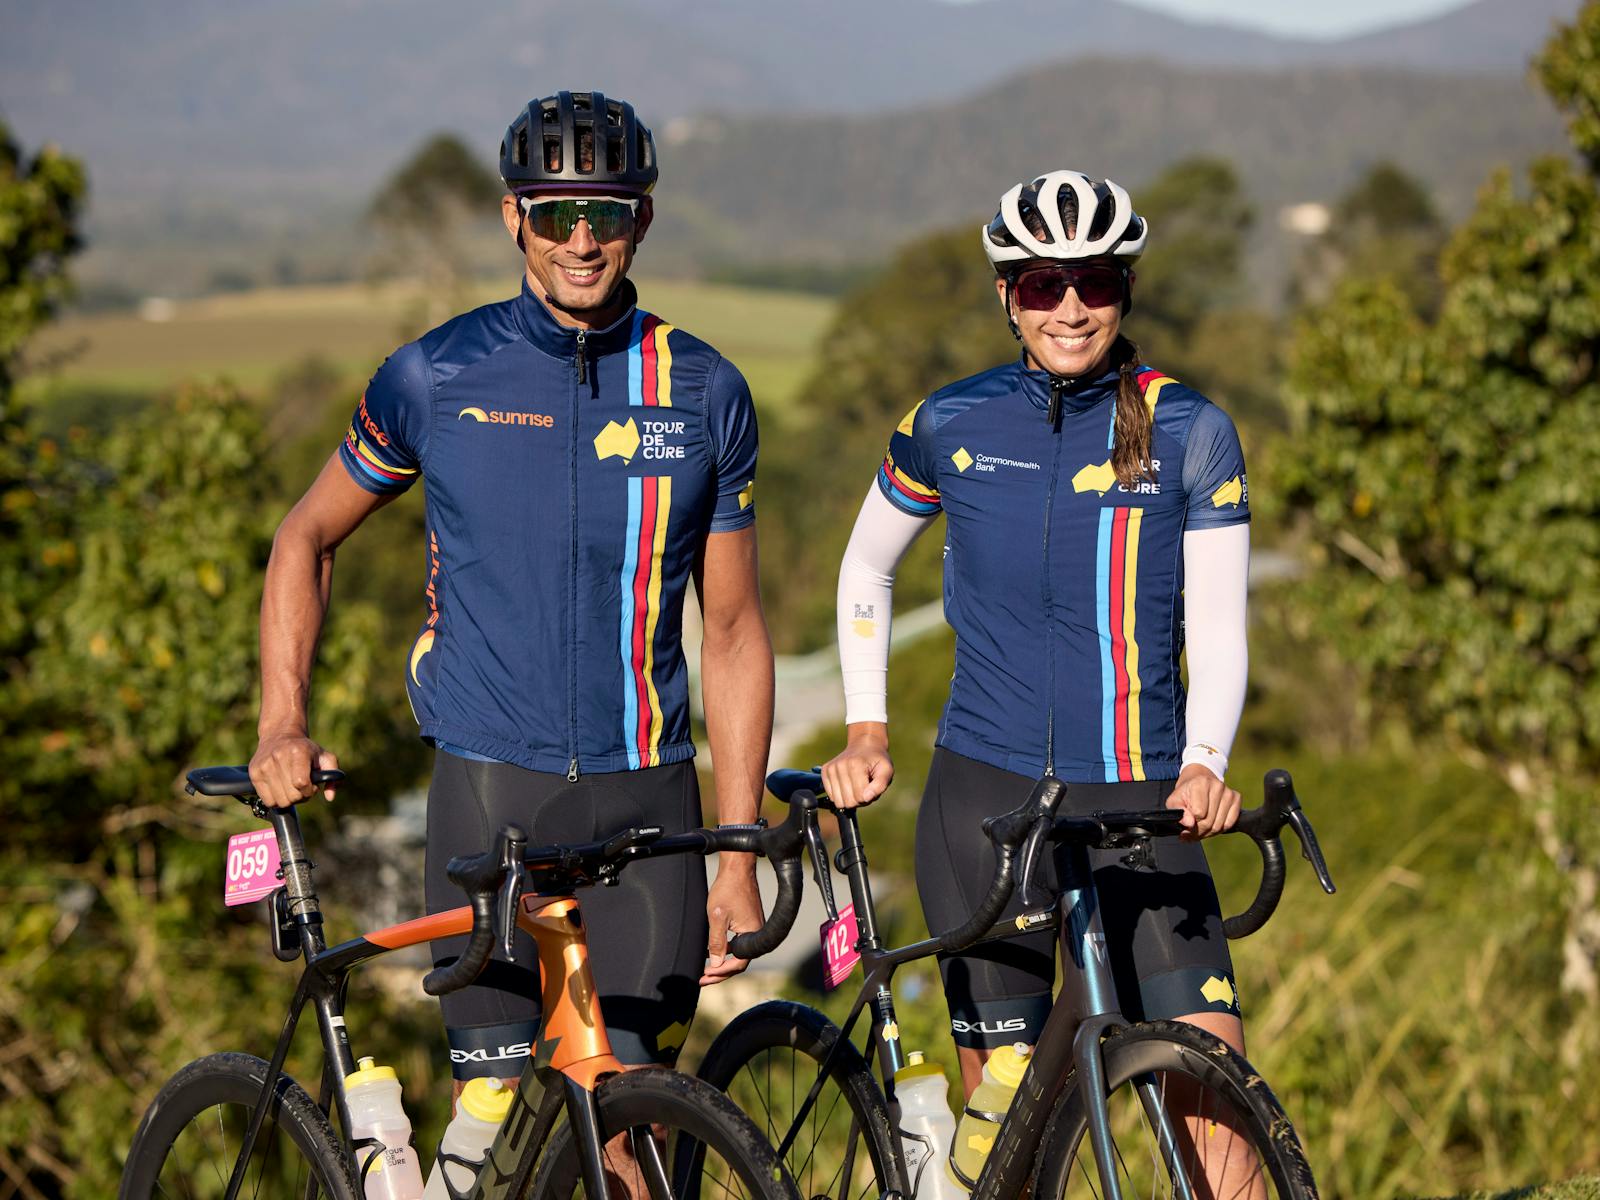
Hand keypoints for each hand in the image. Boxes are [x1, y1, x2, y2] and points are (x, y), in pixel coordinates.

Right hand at [249, 733, 339, 807]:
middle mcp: (278, 757)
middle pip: (292, 796)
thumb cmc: (305, 750)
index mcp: (298, 752)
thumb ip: (333, 776)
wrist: (279, 736)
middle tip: (301, 786)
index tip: (312, 786)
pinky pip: (267, 801)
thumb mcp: (324, 757)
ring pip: (280, 801)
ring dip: (289, 799)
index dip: (310, 790)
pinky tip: (280, 788)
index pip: (302, 783)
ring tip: (291, 787)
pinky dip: (276, 800)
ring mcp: (264, 765)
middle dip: (301, 796)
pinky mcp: (254, 773)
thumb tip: (330, 798)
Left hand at [701, 862, 762, 984]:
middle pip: (739, 962)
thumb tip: (716, 964)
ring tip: (706, 970)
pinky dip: (726, 950)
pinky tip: (712, 952)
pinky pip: (738, 943)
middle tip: (702, 978)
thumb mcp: (717, 917)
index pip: (738, 964)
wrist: (737, 867)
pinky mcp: (748, 921)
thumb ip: (716, 942)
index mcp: (752, 934)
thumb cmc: (728, 888)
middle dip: (720, 972)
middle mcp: (756, 933)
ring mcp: (753, 927)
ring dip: (722, 962)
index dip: (721, 972)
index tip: (705, 975)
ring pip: (738, 953)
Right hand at [820, 723, 893, 808]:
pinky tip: (847, 784)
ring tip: (856, 786)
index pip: (860, 798)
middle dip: (859, 800)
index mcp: (855, 765)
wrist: (864, 745)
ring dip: (849, 798)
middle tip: (865, 787)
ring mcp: (830, 769)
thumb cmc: (877, 760)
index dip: (869, 797)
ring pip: (838, 802)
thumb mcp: (887, 771)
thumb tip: (866, 798)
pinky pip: (831, 796)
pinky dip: (840, 794)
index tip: (872, 786)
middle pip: (848, 802)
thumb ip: (880, 785)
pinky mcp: (825, 771)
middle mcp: (839, 766)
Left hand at [1165, 762, 1240, 840]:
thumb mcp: (1174, 802)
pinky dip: (1220, 829)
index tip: (1186, 823)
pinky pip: (1229, 823)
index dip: (1190, 823)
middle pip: (1209, 821)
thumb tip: (1189, 824)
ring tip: (1199, 828)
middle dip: (1198, 831)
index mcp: (1201, 783)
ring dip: (1208, 832)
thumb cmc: (1185, 794)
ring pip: (1219, 825)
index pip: (1198, 813)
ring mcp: (1228, 792)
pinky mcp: (1236, 798)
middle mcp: (1217, 785)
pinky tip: (1211, 824)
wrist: (1197, 783)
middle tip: (1190, 832)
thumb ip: (1179, 813)